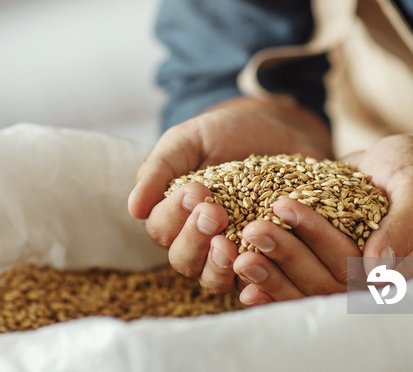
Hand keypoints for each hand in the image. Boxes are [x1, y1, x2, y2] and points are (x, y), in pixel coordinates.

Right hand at [128, 96, 331, 292]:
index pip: (161, 228)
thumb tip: (133, 209)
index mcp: (174, 214)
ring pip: (212, 279)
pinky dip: (254, 281)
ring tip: (229, 246)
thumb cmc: (226, 133)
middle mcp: (198, 241)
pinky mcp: (265, 260)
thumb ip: (159, 169)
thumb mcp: (189, 140)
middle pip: (183, 259)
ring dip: (217, 267)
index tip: (195, 191)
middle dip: (194, 238)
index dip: (173, 214)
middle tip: (214, 213)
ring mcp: (231, 254)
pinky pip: (255, 282)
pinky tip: (258, 267)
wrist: (279, 130)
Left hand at [234, 134, 412, 304]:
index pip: (351, 263)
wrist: (398, 167)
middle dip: (284, 254)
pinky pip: (293, 281)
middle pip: (321, 280)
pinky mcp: (320, 267)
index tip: (283, 212)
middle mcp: (365, 280)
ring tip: (236, 254)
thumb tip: (377, 267)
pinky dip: (267, 281)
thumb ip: (401, 226)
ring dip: (268, 272)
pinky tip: (237, 276)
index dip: (315, 240)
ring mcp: (340, 275)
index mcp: (395, 269)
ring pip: (302, 285)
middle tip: (252, 230)